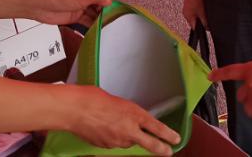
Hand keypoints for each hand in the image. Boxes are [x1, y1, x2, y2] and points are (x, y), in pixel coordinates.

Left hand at [28, 0, 112, 26]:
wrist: (42, 6)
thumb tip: (110, 1)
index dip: (110, 1)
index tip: (112, 11)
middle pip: (102, 4)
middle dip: (106, 12)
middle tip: (110, 22)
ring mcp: (82, 6)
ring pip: (96, 13)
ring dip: (100, 19)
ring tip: (106, 28)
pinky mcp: (77, 16)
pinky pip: (89, 20)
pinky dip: (93, 25)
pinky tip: (98, 30)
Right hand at [66, 86, 180, 155]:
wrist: (75, 110)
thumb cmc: (94, 99)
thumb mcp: (119, 102)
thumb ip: (129, 113)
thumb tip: (131, 119)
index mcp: (134, 114)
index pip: (156, 128)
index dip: (168, 135)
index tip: (176, 139)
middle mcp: (129, 130)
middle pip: (150, 144)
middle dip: (161, 149)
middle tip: (168, 152)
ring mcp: (117, 141)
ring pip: (129, 142)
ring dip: (128, 137)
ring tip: (115, 123)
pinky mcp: (106, 146)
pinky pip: (115, 143)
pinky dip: (114, 138)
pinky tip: (105, 128)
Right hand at [182, 0, 206, 28]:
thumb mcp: (203, 12)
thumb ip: (205, 21)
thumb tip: (207, 29)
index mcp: (189, 18)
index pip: (195, 29)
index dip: (201, 30)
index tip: (207, 28)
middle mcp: (186, 15)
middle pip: (194, 23)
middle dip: (201, 22)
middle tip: (207, 18)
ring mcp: (186, 10)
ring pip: (194, 17)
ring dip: (199, 16)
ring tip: (204, 10)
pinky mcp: (187, 5)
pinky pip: (193, 11)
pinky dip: (198, 11)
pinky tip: (201, 6)